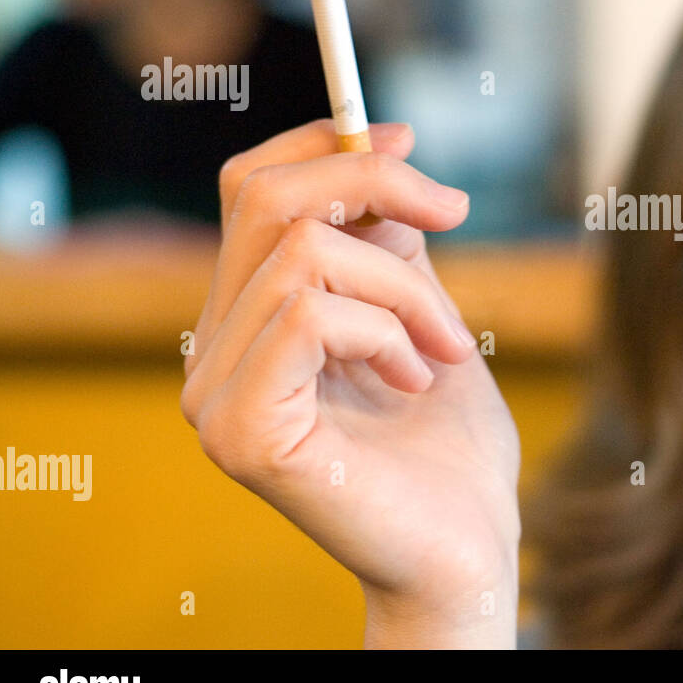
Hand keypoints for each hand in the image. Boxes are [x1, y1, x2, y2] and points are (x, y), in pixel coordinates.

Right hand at [180, 119, 519, 646]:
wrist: (470, 546)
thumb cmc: (452, 443)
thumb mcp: (424, 311)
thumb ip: (387, 241)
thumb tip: (378, 146)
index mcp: (249, 323)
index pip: (249, 193)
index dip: (322, 145)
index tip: (405, 137)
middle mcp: (213, 354)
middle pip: (264, 199)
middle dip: (371, 181)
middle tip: (455, 208)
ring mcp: (215, 395)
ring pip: (304, 256)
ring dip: (404, 288)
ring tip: (446, 347)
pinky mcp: (241, 431)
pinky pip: (310, 316)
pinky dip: (385, 329)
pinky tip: (415, 377)